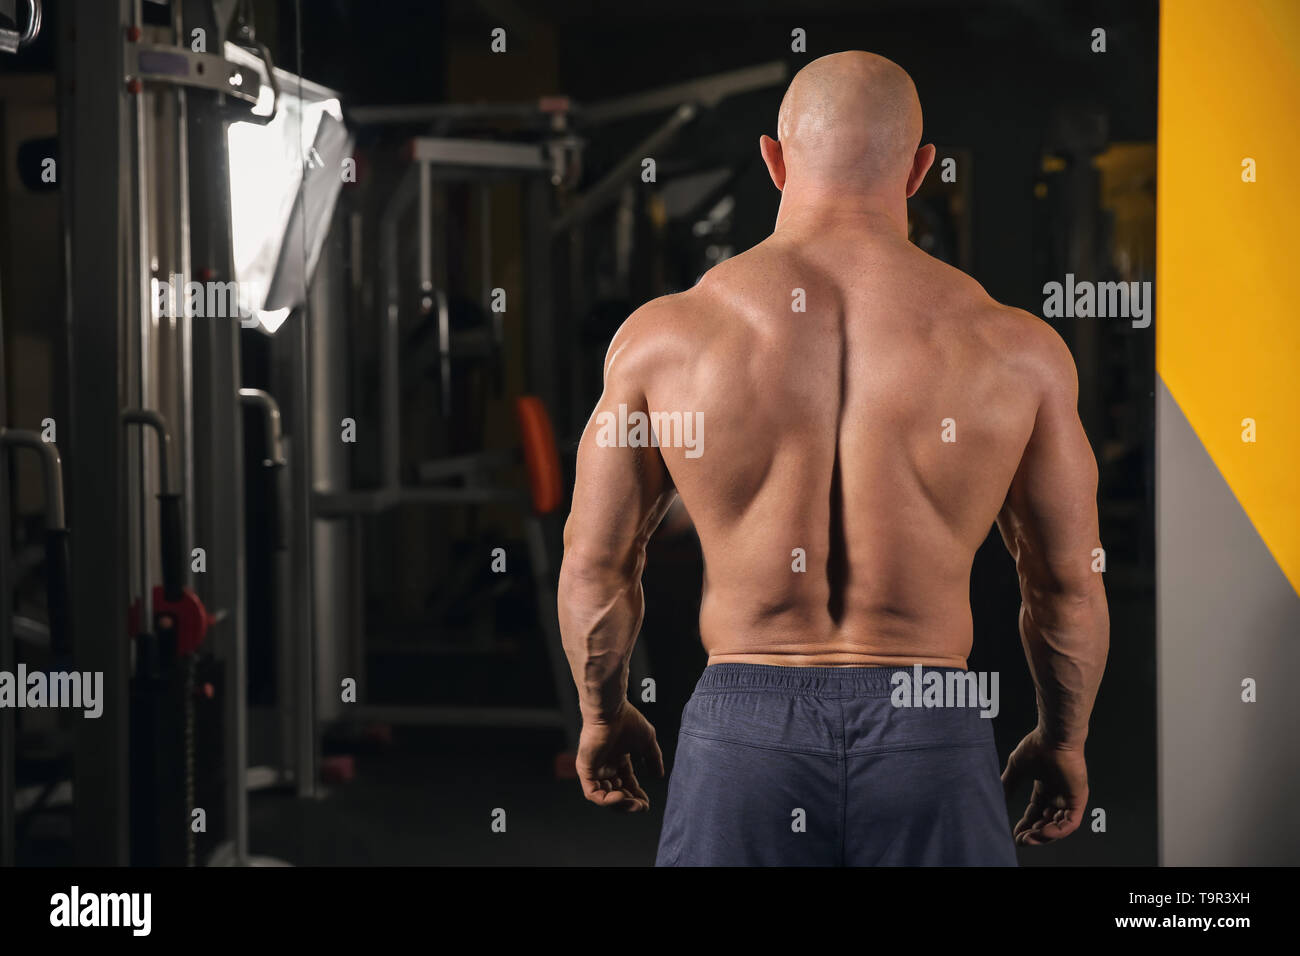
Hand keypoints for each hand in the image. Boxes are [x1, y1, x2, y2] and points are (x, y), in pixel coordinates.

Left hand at [576, 701, 664, 812]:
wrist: (611, 711)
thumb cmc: (627, 721)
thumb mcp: (647, 743)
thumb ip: (653, 759)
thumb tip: (659, 775)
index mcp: (617, 758)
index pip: (626, 783)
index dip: (636, 795)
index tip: (646, 803)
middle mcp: (605, 765)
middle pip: (616, 793)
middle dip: (630, 802)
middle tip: (642, 807)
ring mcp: (594, 768)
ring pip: (605, 797)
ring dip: (621, 804)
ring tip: (634, 803)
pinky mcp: (585, 770)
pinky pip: (593, 794)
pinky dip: (607, 800)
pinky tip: (621, 796)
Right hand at [1000, 729, 1088, 845]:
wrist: (1054, 737)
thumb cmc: (1037, 747)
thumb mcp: (1017, 769)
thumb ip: (1008, 784)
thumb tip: (997, 797)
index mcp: (1046, 787)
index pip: (1036, 812)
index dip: (1026, 824)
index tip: (1014, 834)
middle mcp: (1058, 794)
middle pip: (1047, 822)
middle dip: (1034, 833)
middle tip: (1021, 840)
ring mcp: (1069, 798)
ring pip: (1059, 826)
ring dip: (1044, 835)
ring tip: (1029, 838)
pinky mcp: (1078, 799)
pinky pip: (1070, 823)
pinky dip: (1057, 831)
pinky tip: (1043, 832)